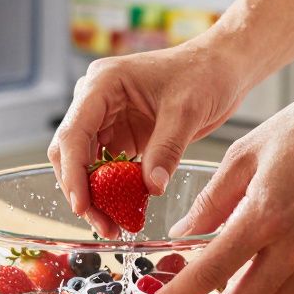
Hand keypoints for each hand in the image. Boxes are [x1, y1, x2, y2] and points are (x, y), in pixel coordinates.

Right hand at [48, 41, 248, 237]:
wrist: (222, 67)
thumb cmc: (204, 72)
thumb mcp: (186, 111)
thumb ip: (166, 149)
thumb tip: (151, 188)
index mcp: (102, 84)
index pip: (73, 134)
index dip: (73, 173)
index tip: (82, 205)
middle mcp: (96, 101)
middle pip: (71, 153)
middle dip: (83, 192)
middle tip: (103, 225)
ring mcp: (107, 119)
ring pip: (86, 166)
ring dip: (97, 196)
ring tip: (113, 226)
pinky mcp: (122, 136)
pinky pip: (109, 169)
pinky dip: (114, 191)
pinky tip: (125, 211)